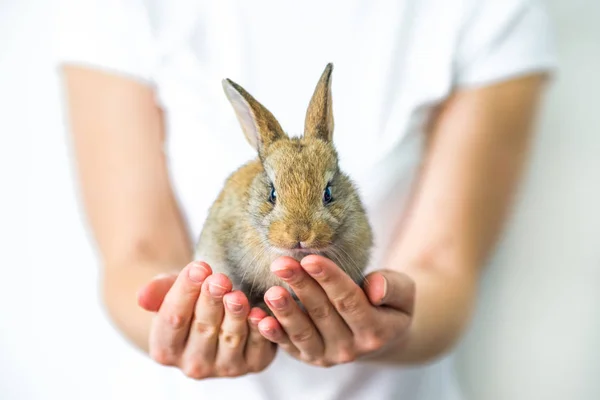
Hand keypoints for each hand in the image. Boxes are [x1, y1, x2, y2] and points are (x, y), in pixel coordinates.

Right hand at [137, 261, 276, 377]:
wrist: (215, 314)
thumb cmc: (190, 300)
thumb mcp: (171, 290)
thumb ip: (158, 292)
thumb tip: (142, 297)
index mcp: (165, 349)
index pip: (172, 320)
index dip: (185, 293)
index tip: (197, 268)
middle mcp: (193, 364)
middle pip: (202, 329)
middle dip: (211, 301)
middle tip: (219, 279)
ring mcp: (224, 368)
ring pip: (230, 339)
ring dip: (235, 315)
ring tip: (237, 294)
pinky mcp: (253, 363)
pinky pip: (258, 348)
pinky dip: (260, 330)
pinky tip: (260, 313)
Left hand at [257, 255, 414, 366]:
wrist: (380, 332)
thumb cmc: (389, 302)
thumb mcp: (403, 292)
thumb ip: (393, 287)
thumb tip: (374, 287)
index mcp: (375, 330)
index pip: (349, 301)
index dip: (329, 280)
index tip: (310, 258)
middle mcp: (351, 348)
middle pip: (322, 313)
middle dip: (300, 286)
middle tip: (281, 263)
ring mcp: (327, 356)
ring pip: (303, 333)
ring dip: (284, 312)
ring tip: (270, 291)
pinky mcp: (307, 357)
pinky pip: (288, 346)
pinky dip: (272, 334)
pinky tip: (258, 318)